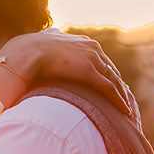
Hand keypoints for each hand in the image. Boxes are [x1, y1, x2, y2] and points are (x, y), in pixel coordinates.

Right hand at [0, 29, 137, 118]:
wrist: (26, 51)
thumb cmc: (29, 52)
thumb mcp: (45, 47)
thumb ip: (51, 49)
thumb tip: (43, 52)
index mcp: (83, 42)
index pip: (101, 60)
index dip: (107, 74)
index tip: (112, 85)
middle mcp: (92, 48)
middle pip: (111, 69)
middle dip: (119, 85)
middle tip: (125, 99)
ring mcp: (92, 59)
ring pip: (114, 80)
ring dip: (122, 95)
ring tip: (127, 109)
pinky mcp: (89, 72)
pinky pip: (109, 88)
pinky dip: (118, 100)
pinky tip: (125, 111)